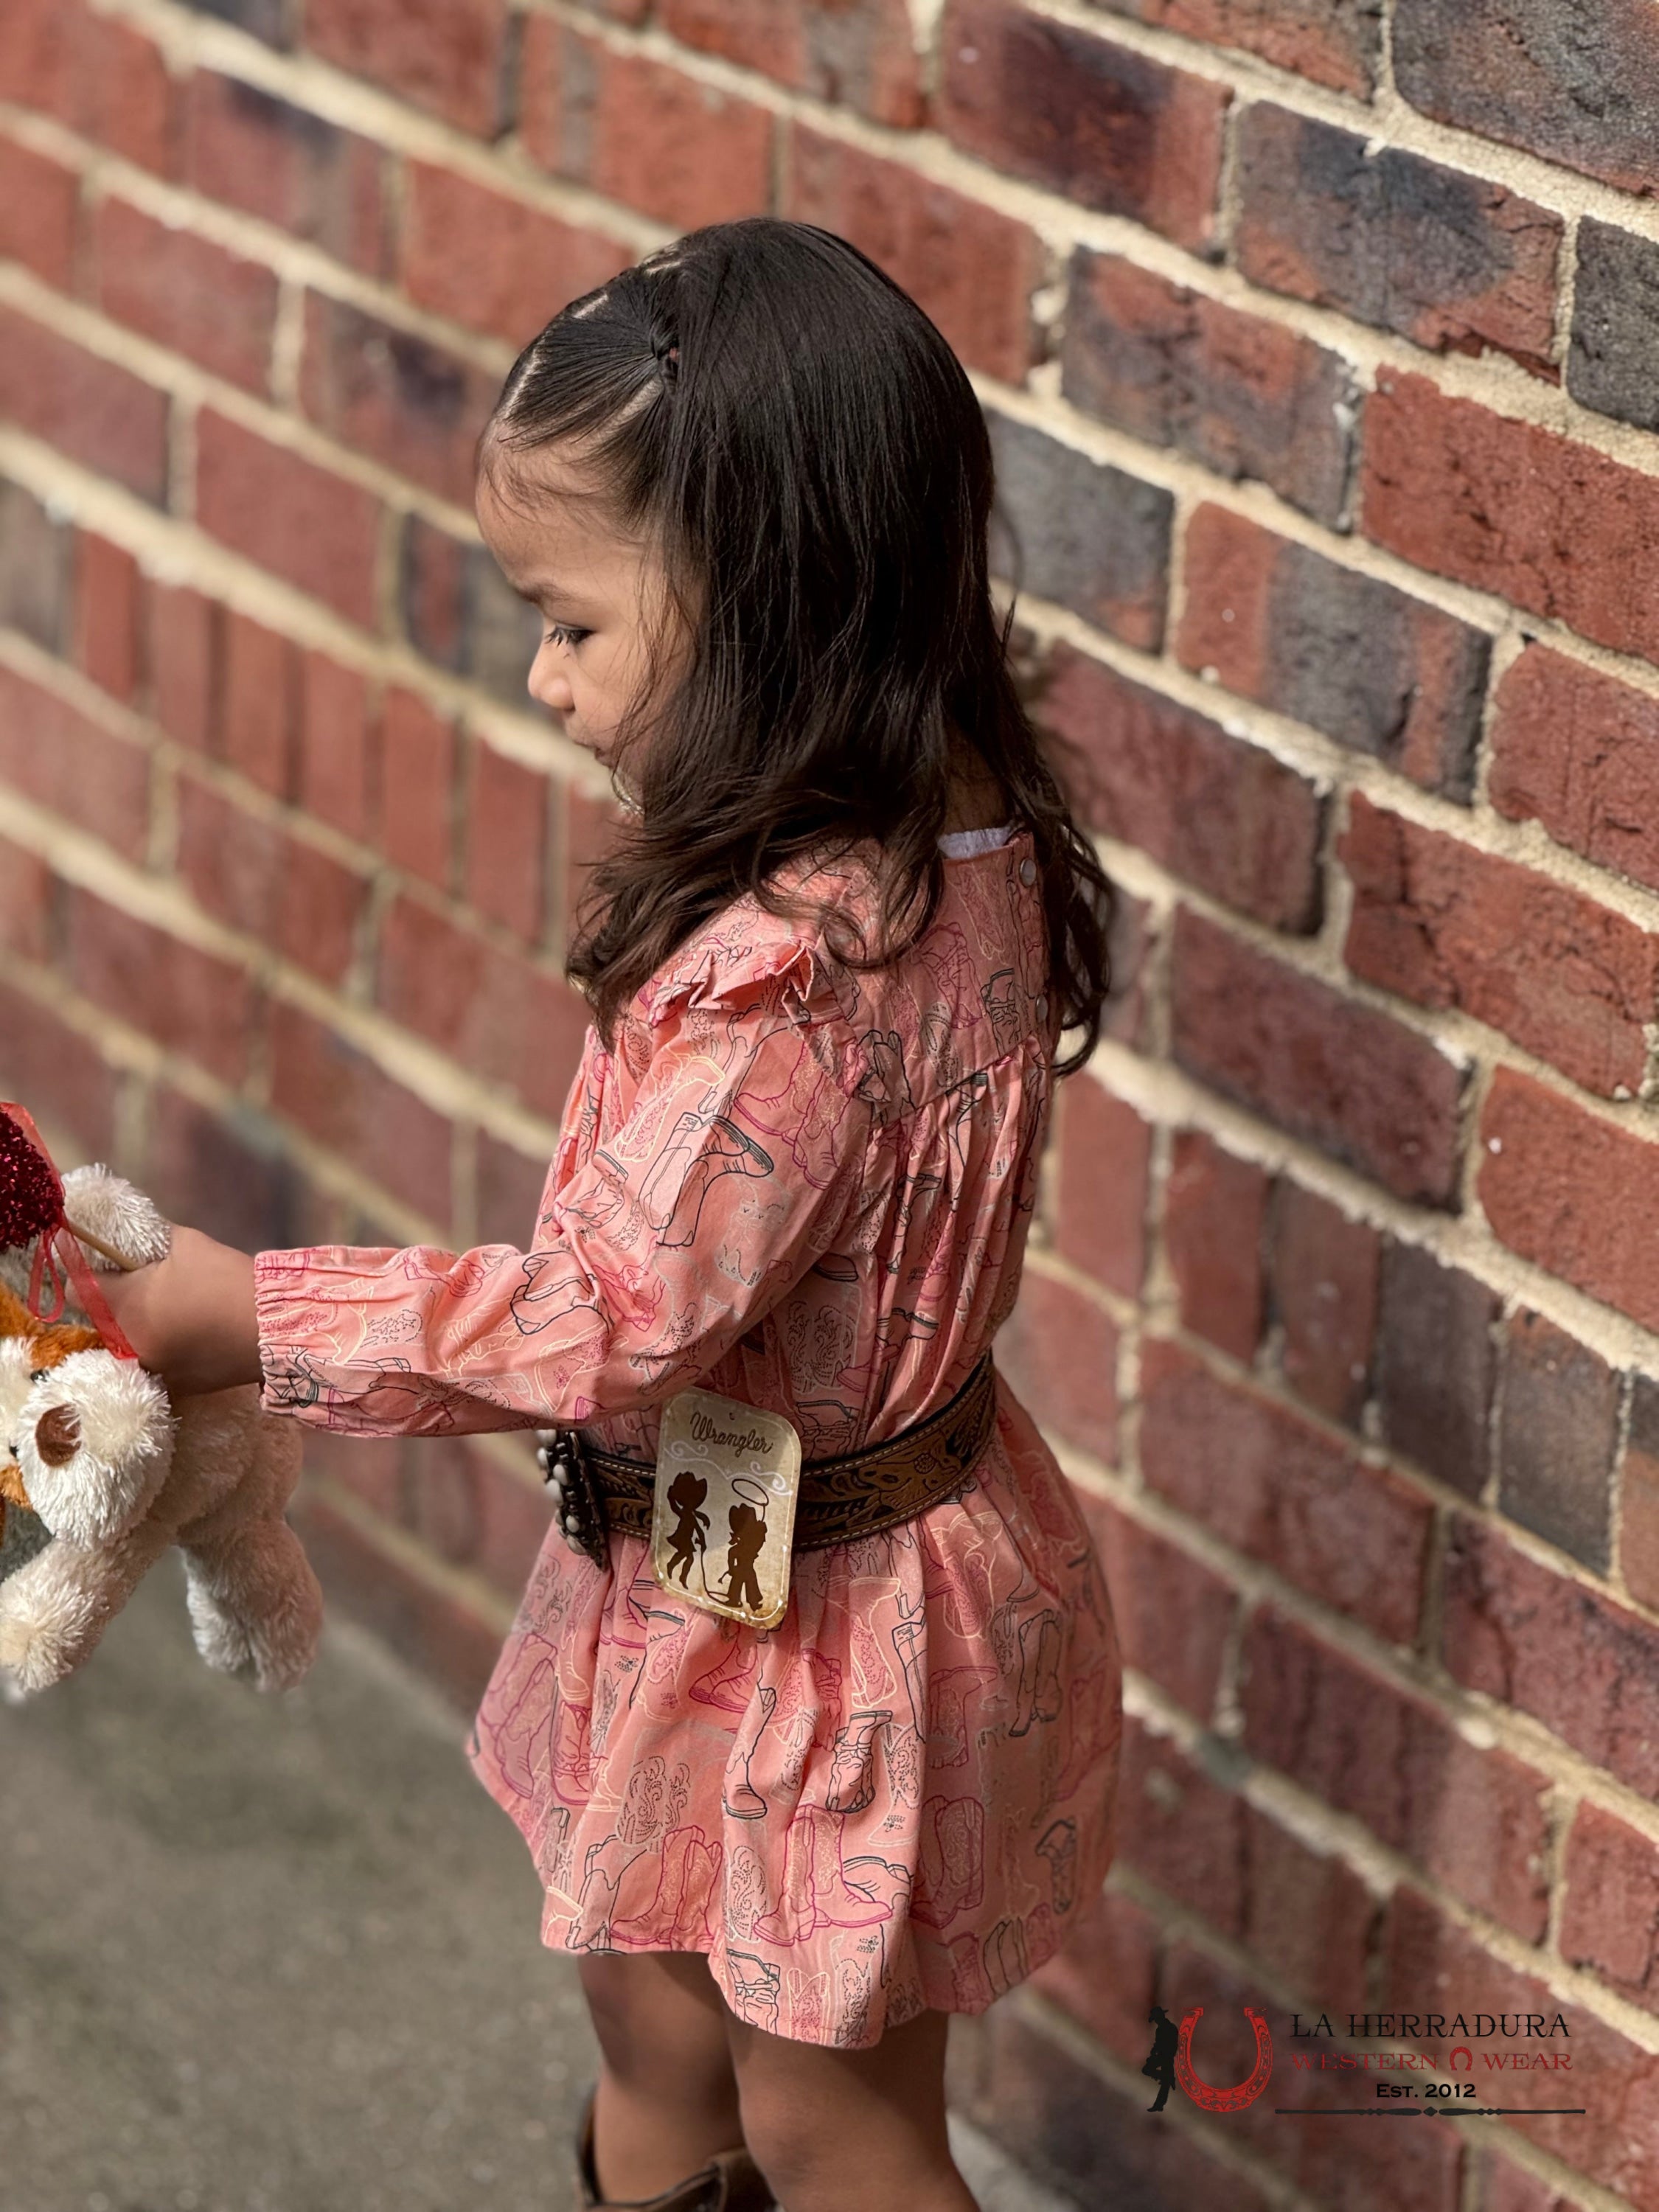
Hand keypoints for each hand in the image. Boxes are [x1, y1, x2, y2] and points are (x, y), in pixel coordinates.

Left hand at [95, 1226, 261, 1397]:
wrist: (274, 1329)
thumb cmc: (226, 1280)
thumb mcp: (185, 1243)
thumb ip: (150, 1242)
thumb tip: (132, 1242)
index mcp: (124, 1305)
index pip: (78, 1289)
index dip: (88, 1274)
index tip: (108, 1266)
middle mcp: (127, 1343)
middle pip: (104, 1319)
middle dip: (119, 1301)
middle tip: (149, 1286)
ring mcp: (151, 1369)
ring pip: (130, 1342)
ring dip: (141, 1327)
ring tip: (173, 1312)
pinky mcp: (174, 1385)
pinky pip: (156, 1361)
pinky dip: (165, 1348)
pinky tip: (191, 1334)